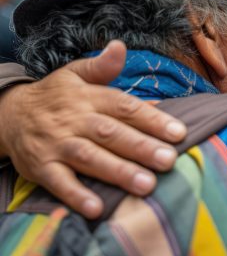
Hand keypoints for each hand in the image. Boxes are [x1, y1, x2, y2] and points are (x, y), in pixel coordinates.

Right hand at [0, 40, 186, 218]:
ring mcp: (56, 144)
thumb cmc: (56, 96)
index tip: (179, 132)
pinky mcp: (40, 167)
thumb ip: (103, 66)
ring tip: (147, 185)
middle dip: (141, 147)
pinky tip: (97, 208)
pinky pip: (58, 183)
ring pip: (89, 158)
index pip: (125, 107)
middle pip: (111, 133)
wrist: (8, 113)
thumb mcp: (76, 73)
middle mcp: (74, 120)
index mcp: (89, 97)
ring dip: (118, 172)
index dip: (152, 119)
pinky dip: (76, 195)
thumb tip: (121, 47)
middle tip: (169, 161)